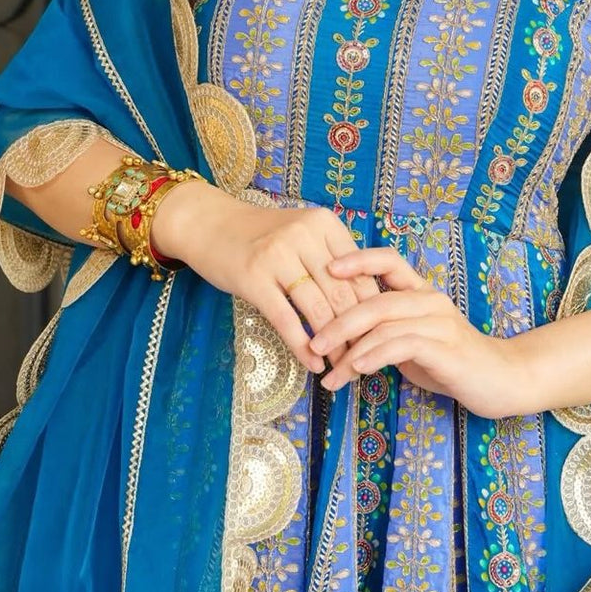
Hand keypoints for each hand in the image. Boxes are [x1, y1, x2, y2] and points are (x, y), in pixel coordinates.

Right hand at [150, 179, 380, 372]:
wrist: (210, 224)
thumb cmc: (263, 235)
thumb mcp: (303, 234)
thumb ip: (332, 259)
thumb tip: (368, 304)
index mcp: (324, 224)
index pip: (360, 274)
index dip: (373, 310)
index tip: (380, 337)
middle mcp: (304, 235)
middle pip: (342, 294)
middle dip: (356, 333)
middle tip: (364, 360)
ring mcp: (278, 255)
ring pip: (317, 309)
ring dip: (332, 345)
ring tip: (341, 367)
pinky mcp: (253, 277)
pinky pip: (286, 319)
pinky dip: (303, 346)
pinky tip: (313, 364)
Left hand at [310, 247, 531, 419]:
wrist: (501, 379)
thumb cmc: (451, 361)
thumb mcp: (414, 342)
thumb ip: (384, 333)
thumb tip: (339, 339)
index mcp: (422, 291)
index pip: (389, 260)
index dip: (357, 259)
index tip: (327, 268)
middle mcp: (430, 300)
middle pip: (374, 300)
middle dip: (337, 322)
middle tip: (313, 343)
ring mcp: (439, 322)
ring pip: (383, 325)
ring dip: (349, 351)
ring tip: (329, 374)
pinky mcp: (444, 347)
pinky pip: (400, 345)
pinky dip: (373, 356)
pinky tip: (357, 370)